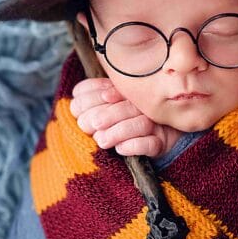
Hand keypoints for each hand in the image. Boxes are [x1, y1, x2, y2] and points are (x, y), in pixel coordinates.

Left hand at [69, 77, 183, 157]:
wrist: (160, 141)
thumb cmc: (124, 125)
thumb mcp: (106, 112)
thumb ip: (92, 104)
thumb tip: (75, 105)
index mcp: (128, 92)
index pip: (112, 89)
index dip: (93, 97)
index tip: (78, 109)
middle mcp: (143, 105)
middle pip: (127, 105)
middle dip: (106, 115)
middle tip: (90, 126)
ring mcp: (155, 124)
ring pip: (140, 123)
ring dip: (118, 131)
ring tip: (101, 141)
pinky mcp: (162, 143)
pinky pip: (151, 143)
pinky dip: (134, 145)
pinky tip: (120, 149)